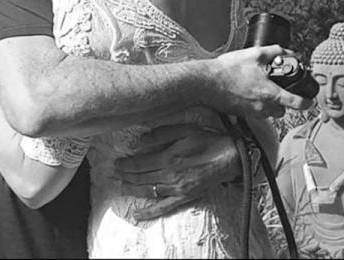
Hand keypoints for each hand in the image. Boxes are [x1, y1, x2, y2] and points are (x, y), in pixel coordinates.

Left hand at [112, 124, 239, 220]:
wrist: (229, 158)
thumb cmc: (207, 141)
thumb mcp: (184, 129)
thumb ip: (160, 134)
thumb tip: (139, 142)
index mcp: (168, 156)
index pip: (139, 163)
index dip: (125, 164)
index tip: (117, 162)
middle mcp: (169, 174)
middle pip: (140, 177)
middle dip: (124, 175)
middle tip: (114, 173)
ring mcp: (176, 188)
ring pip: (147, 191)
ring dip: (131, 189)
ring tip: (121, 186)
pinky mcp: (184, 197)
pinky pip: (163, 207)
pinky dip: (149, 212)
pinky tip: (137, 214)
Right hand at [205, 45, 312, 117]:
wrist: (206, 82)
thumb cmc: (228, 70)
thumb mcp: (255, 54)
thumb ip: (275, 52)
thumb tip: (288, 51)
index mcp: (271, 93)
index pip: (297, 104)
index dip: (307, 102)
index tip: (309, 100)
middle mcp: (264, 107)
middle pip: (283, 110)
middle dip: (283, 102)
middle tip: (278, 89)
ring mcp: (252, 112)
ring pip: (268, 112)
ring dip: (269, 103)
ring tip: (260, 89)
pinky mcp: (242, 114)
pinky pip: (255, 112)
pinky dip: (255, 104)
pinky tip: (247, 92)